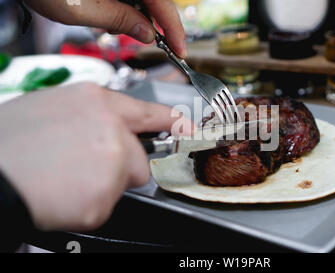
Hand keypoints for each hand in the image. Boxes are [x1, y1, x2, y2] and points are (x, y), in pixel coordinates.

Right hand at [0, 83, 193, 230]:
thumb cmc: (11, 143)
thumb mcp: (51, 108)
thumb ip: (90, 116)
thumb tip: (109, 126)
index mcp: (97, 102)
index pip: (150, 112)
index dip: (171, 123)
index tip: (186, 129)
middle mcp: (112, 129)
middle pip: (139, 160)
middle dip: (120, 169)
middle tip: (83, 169)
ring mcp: (112, 163)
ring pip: (123, 184)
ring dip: (101, 187)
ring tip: (65, 180)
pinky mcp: (104, 197)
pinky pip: (105, 206)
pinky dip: (87, 206)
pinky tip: (61, 194)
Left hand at [24, 0, 186, 57]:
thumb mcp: (82, 10)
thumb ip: (121, 20)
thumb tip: (149, 34)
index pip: (164, 4)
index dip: (174, 29)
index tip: (180, 50)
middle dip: (152, 22)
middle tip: (144, 41)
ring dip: (134, 14)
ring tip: (111, 25)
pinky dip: (122, 4)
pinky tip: (105, 12)